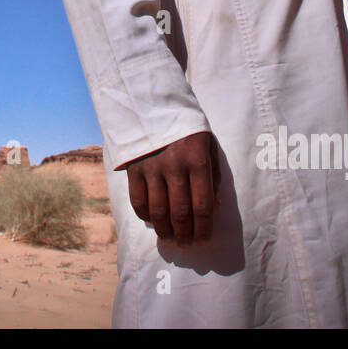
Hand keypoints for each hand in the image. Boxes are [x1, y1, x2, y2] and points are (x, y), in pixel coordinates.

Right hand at [124, 131, 220, 245]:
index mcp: (197, 160)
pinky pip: (138, 200)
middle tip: (186, 244)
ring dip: (165, 230)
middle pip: (181, 212)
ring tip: (170, 238)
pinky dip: (145, 215)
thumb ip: (213, 176)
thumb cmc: (188, 129)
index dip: (204, 227)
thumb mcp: (208, 146)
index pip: (202, 204)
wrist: (154, 105)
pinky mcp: (134, 168)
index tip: (203, 240)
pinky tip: (152, 221)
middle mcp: (174, 166)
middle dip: (185, 234)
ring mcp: (151, 168)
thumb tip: (213, 208)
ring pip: (158, 210)